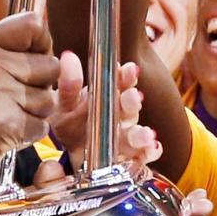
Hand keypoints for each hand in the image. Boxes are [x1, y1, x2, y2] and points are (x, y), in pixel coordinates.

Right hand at [0, 12, 59, 188]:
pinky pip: (40, 126)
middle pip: (49, 66)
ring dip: (30, 113)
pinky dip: (25, 135)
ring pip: (48, 99)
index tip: (25, 62)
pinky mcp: (1, 124)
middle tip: (1, 100)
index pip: (34, 25)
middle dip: (35, 87)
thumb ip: (10, 35)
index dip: (39, 46)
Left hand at [49, 52, 160, 171]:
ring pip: (140, 133)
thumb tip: (68, 57)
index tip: (127, 69)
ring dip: (143, 133)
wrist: (73, 157)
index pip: (122, 83)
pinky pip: (146, 155)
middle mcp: (123, 116)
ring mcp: (129, 138)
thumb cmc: (73, 127)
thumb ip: (68, 85)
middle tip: (131, 96)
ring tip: (143, 133)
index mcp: (109, 99)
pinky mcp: (132, 158)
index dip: (126, 76)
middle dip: (133, 102)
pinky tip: (150, 149)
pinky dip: (151, 152)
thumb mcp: (64, 106)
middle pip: (132, 107)